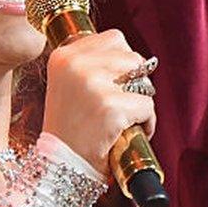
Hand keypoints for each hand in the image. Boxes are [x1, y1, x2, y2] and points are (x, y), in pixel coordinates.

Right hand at [41, 29, 155, 175]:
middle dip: (135, 80)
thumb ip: (90, 63)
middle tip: (121, 102)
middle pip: (132, 56)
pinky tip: (126, 133)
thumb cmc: (69, 128)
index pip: (114, 38)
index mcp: (64, 56)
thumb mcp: (67, 84)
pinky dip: (147, 122)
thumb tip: (129, 54)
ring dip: (141, 99)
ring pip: (143, 79)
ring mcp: (93, 84)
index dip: (122, 61)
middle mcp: (75, 64)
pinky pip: (148, 107)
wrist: (59, 168)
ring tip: (123, 117)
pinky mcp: (111, 107)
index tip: (114, 82)